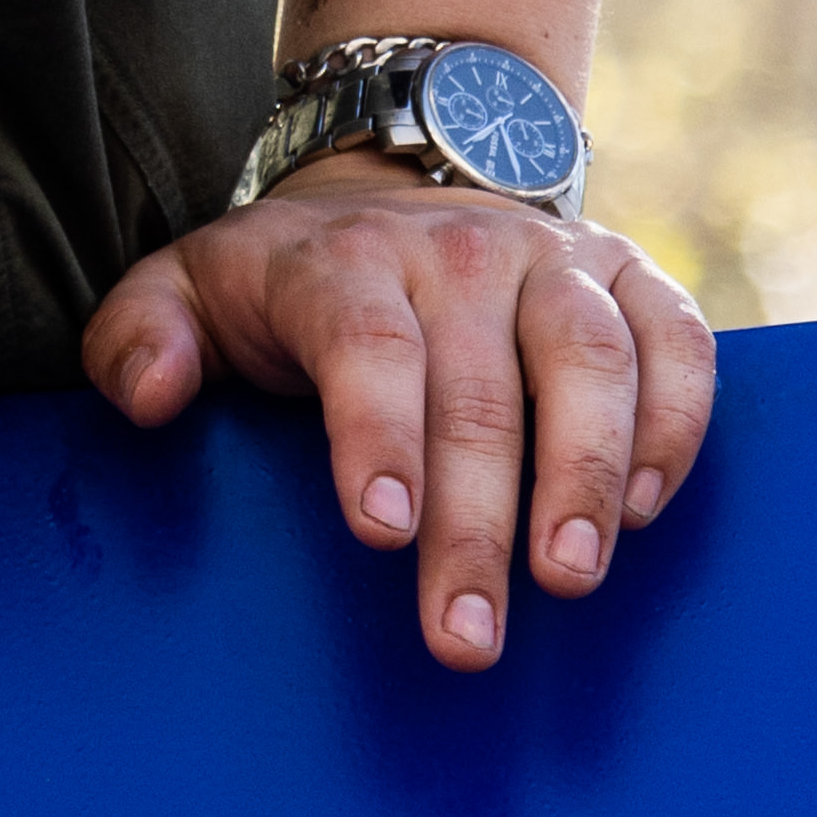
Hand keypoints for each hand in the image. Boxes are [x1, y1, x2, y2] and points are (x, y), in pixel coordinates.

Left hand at [83, 150, 716, 670]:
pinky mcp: (629, 275)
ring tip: (570, 579)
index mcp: (344, 262)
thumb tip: (149, 396)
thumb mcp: (186, 289)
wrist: (389, 182)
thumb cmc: (284, 280)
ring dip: (586, 475)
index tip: (382, 531)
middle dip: (476, 523)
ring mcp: (551, 259)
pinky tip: (643, 508)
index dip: (377, 437)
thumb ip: (139, 336)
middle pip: (477, 391)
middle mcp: (457, 251)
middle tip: (468, 634)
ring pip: (588, 361)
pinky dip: (674, 420)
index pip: (365, 347)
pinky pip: (678, 340)